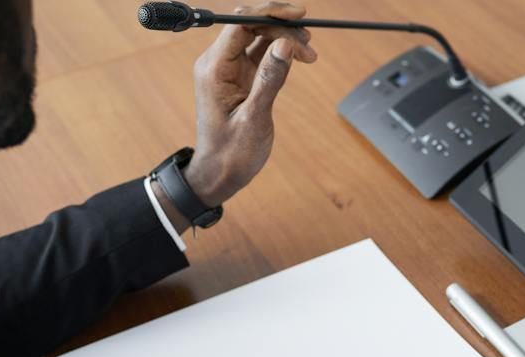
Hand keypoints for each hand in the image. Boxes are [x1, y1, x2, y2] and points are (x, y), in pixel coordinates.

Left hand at [184, 2, 318, 206]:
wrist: (219, 174)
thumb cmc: (231, 153)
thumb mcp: (254, 119)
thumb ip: (269, 80)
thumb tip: (285, 45)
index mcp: (214, 69)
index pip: (240, 24)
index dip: (270, 13)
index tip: (299, 16)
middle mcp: (219, 63)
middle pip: (250, 24)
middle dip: (281, 26)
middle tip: (310, 42)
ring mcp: (229, 68)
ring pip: (257, 35)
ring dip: (284, 37)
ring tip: (309, 52)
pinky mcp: (240, 76)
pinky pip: (260, 51)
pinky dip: (280, 50)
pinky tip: (299, 57)